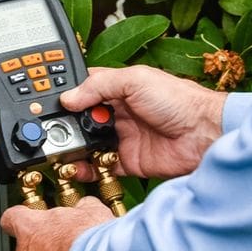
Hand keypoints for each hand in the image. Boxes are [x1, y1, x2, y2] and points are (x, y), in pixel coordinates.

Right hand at [60, 65, 227, 178]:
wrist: (204, 134)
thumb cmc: (180, 101)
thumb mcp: (136, 80)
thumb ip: (100, 85)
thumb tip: (69, 96)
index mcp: (120, 90)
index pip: (86, 90)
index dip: (68, 95)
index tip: (47, 103)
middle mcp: (120, 114)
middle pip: (83, 120)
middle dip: (66, 126)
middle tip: (51, 131)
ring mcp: (123, 138)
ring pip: (89, 145)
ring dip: (74, 149)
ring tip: (59, 151)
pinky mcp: (128, 162)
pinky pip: (101, 167)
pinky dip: (87, 170)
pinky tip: (76, 168)